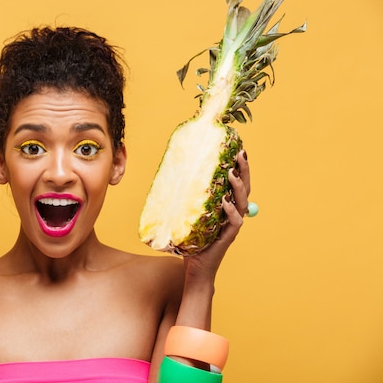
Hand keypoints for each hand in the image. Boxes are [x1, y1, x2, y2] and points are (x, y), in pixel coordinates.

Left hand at [183, 150, 250, 279]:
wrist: (195, 269)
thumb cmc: (191, 241)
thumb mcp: (189, 215)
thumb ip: (187, 199)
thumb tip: (173, 176)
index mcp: (227, 207)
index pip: (237, 184)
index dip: (240, 168)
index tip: (238, 149)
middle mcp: (233, 214)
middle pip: (244, 189)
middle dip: (244, 170)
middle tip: (240, 153)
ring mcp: (232, 226)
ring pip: (241, 202)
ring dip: (237, 186)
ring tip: (231, 173)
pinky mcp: (228, 237)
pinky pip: (235, 222)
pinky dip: (231, 211)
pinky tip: (225, 201)